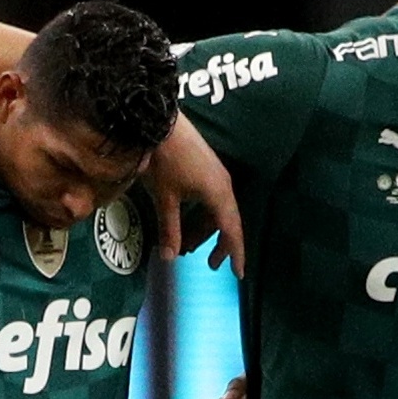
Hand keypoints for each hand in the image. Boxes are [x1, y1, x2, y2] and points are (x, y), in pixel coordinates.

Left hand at [148, 114, 244, 276]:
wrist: (159, 124)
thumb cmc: (163, 162)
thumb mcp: (164, 199)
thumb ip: (170, 229)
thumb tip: (170, 258)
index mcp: (218, 194)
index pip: (232, 230)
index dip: (235, 253)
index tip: (238, 274)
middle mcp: (223, 185)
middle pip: (226, 221)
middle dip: (218, 244)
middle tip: (209, 265)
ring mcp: (215, 175)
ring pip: (215, 211)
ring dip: (204, 230)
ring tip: (186, 247)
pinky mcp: (206, 168)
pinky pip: (209, 199)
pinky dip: (199, 215)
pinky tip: (183, 223)